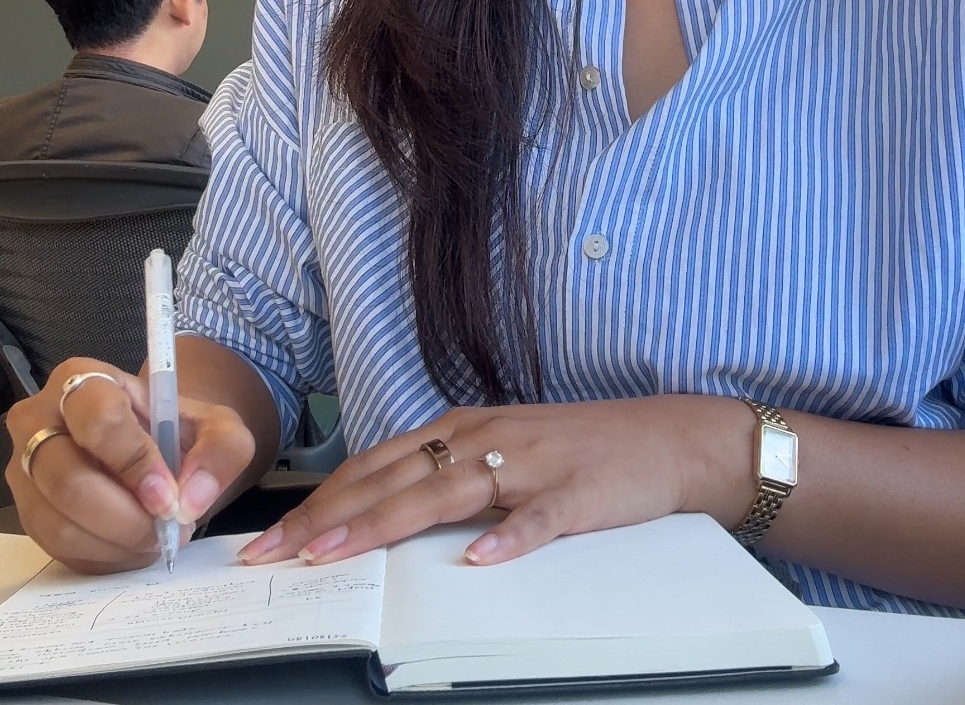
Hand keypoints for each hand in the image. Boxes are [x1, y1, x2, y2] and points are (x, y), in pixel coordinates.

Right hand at [5, 356, 256, 572]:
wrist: (156, 450)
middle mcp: (40, 420)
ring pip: (60, 524)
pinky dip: (104, 557)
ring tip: (156, 537)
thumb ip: (220, 451)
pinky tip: (134, 546)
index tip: (169, 496)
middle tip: (165, 528)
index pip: (99, 420)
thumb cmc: (178, 430)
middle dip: (126, 517)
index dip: (135, 463)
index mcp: (84, 380)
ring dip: (117, 542)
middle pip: (69, 480)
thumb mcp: (218, 427)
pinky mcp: (28, 512)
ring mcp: (25, 470)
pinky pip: (58, 550)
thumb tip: (190, 501)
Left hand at [238, 394, 753, 568]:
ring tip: (340, 551)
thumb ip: (448, 474)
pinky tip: (479, 560)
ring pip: (446, 493)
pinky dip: (508, 539)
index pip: (377, 466)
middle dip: (330, 516)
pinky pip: (538, 519)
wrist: (665, 438)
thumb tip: (380, 509)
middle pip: (395, 479)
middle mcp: (487, 438)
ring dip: (388, 522)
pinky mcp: (576, 492)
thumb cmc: (579, 449)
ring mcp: (531, 464)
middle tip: (277, 553)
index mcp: (466, 428)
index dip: (322, 500)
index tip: (273, 537)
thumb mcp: (503, 451)